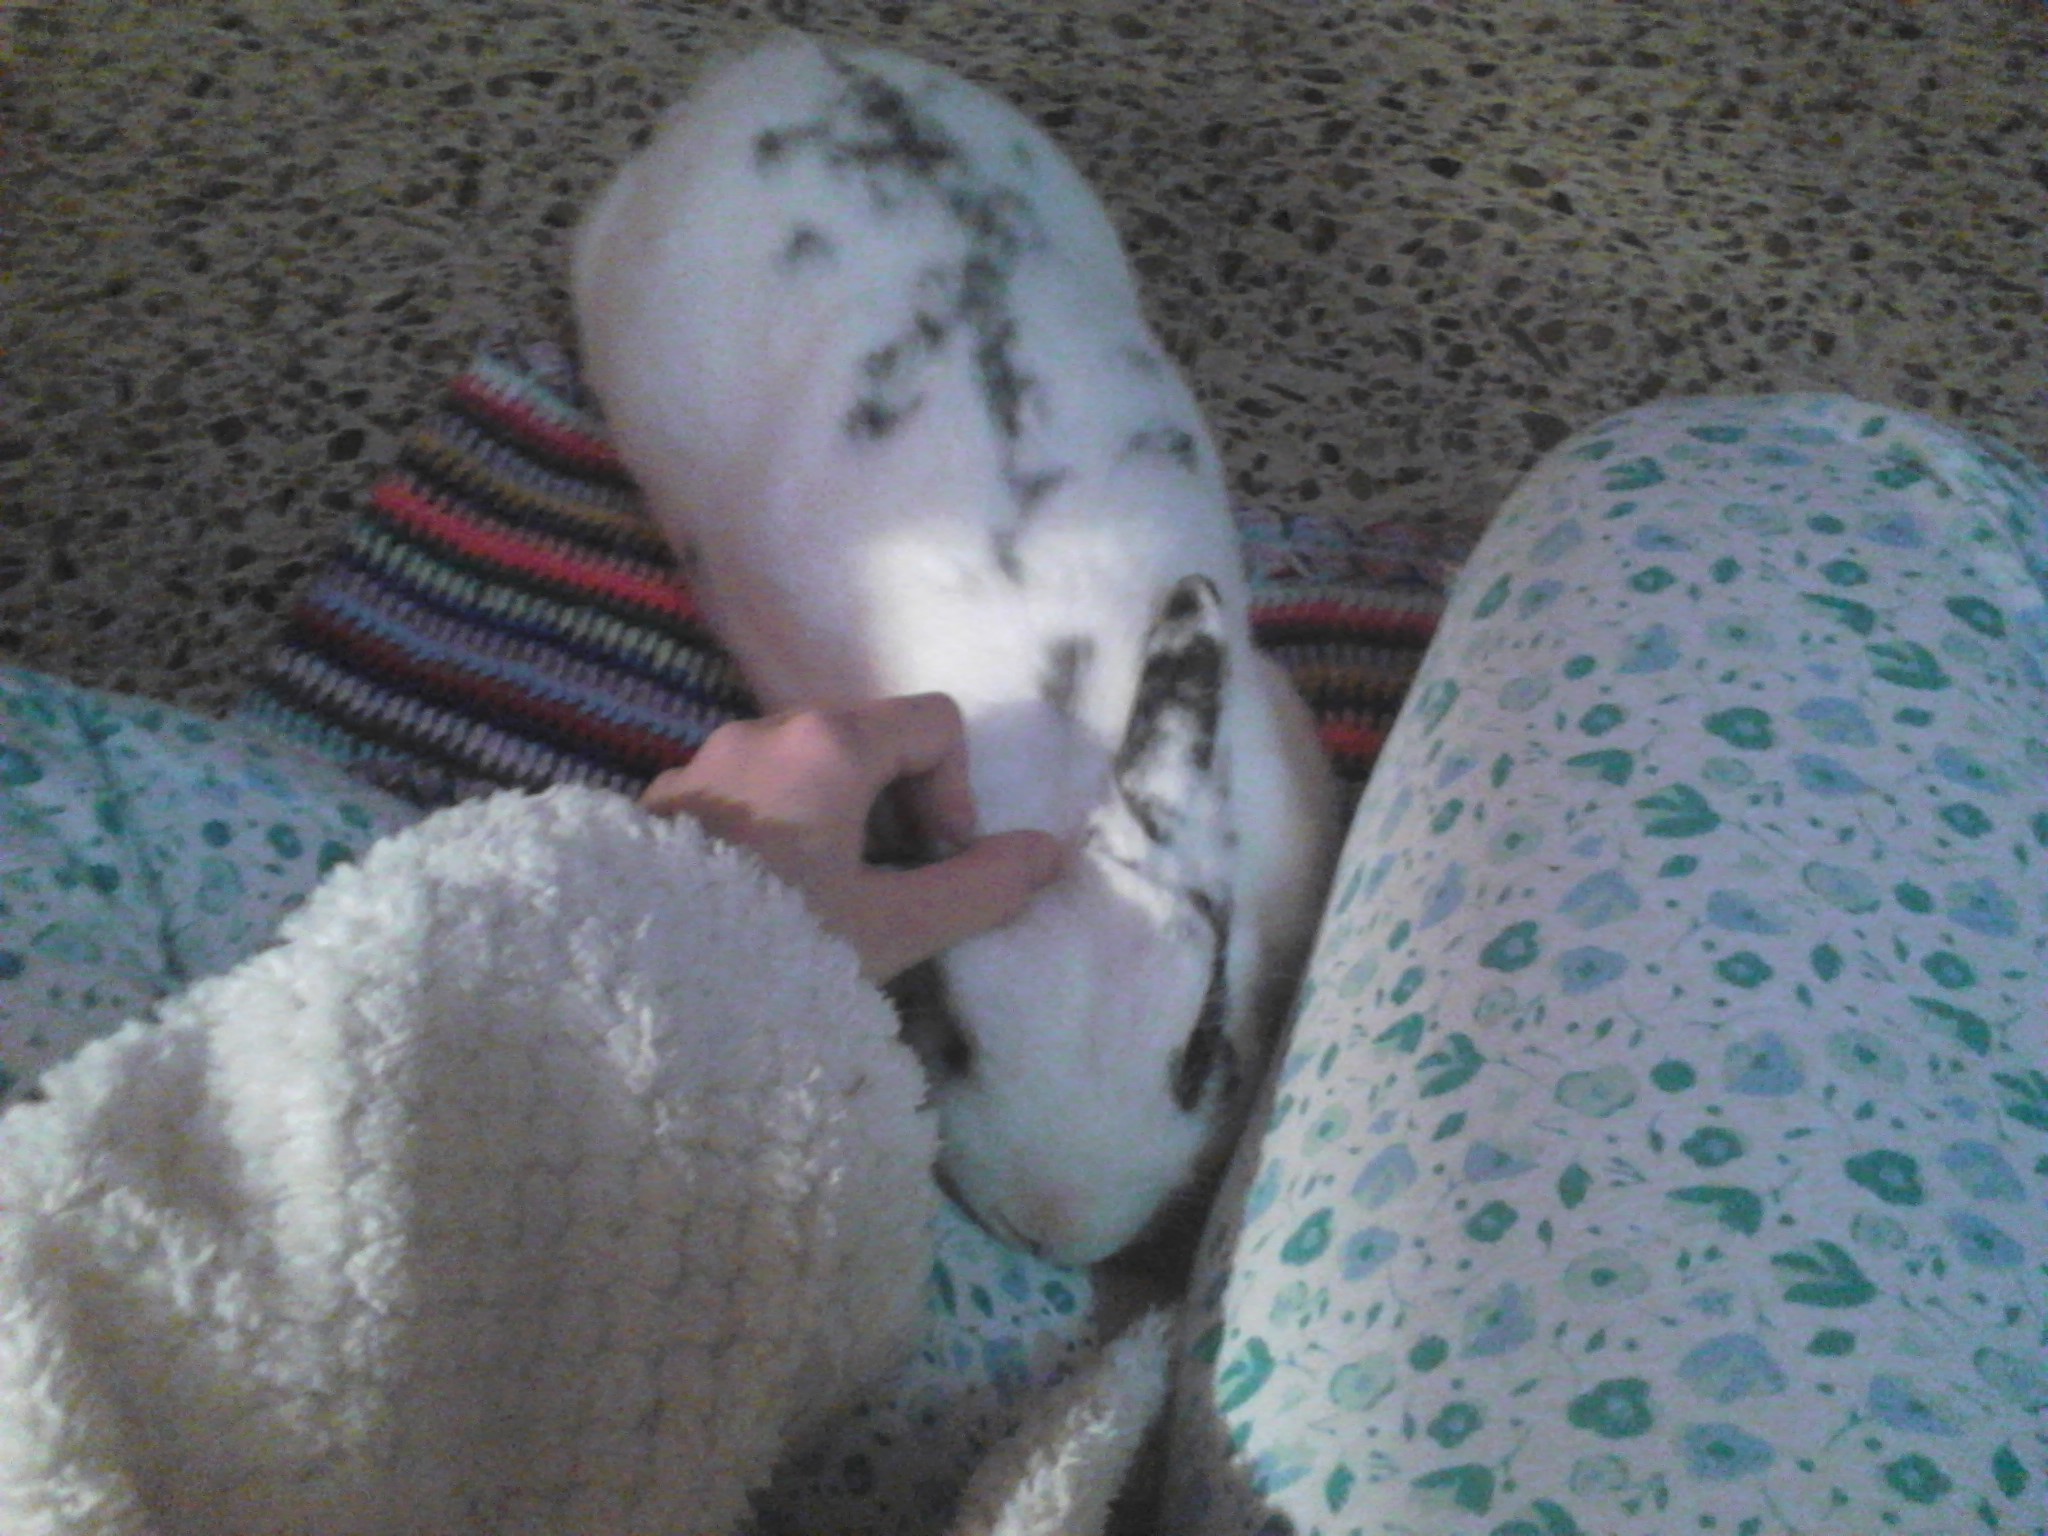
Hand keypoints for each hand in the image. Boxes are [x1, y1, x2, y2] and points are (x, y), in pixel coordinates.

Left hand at [640, 694, 1065, 982]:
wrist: (624, 975)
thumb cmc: (772, 943)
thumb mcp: (892, 928)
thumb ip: (979, 888)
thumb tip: (1048, 855)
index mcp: (829, 744)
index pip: (933, 722)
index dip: (956, 788)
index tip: (936, 858)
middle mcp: (764, 731)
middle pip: (869, 740)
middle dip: (896, 807)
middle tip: (887, 887)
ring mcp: (705, 760)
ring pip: (806, 767)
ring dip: (837, 822)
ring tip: (824, 903)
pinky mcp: (664, 801)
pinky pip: (749, 792)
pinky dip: (777, 830)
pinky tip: (760, 902)